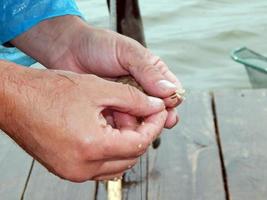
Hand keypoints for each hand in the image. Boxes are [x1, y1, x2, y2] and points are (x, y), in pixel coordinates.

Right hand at [0, 62, 166, 181]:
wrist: (13, 99)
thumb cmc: (48, 91)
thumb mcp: (97, 88)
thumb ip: (133, 99)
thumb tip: (155, 106)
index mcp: (91, 146)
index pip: (139, 143)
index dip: (154, 125)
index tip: (159, 112)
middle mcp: (82, 167)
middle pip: (130, 156)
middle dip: (142, 133)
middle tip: (143, 113)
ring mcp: (72, 171)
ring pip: (117, 163)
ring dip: (126, 142)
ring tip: (122, 118)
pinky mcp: (66, 168)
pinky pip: (99, 165)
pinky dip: (110, 148)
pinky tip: (107, 129)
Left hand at [12, 16, 182, 127]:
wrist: (67, 50)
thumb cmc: (98, 44)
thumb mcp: (127, 53)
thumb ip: (148, 72)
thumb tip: (170, 90)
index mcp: (150, 72)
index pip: (170, 90)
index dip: (171, 101)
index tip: (168, 107)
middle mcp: (141, 88)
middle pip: (157, 108)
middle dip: (158, 117)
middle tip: (158, 123)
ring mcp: (125, 100)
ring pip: (140, 118)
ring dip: (139, 123)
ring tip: (135, 123)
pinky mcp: (110, 110)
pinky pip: (121, 122)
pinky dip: (122, 127)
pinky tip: (120, 126)